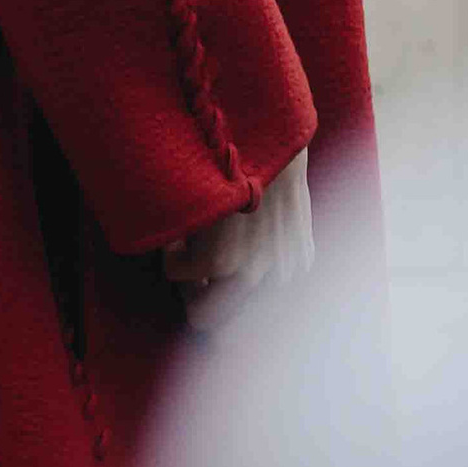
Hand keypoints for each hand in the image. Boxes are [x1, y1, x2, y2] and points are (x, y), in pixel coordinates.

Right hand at [162, 146, 311, 338]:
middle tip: (194, 274)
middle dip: (204, 308)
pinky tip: (183, 222)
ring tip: (187, 246)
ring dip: (186, 284)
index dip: (231, 319)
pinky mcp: (218, 261)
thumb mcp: (284, 220)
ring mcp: (251, 275)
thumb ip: (269, 258)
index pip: (260, 333)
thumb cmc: (266, 165)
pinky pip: (175, 272)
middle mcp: (280, 283)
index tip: (211, 296)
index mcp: (296, 272)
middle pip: (226, 336)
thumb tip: (226, 296)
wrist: (260, 130)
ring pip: (197, 313)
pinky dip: (171, 250)